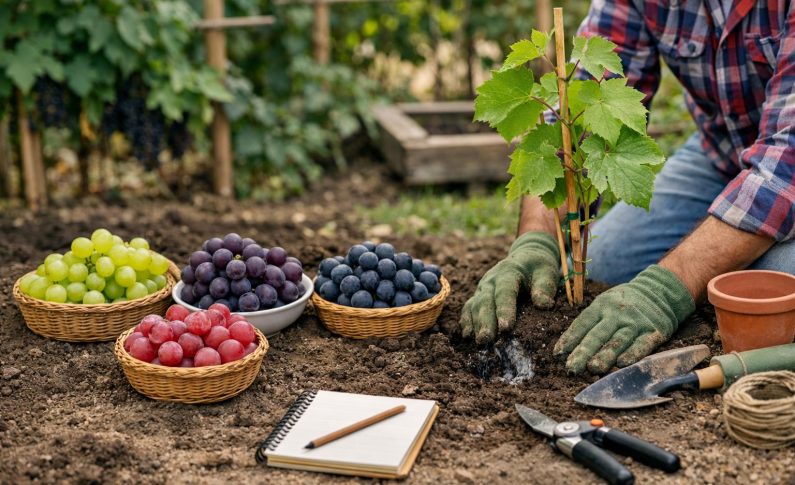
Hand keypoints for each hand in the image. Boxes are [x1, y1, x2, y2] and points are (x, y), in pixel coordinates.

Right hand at [460, 232, 559, 343]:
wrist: (525, 256)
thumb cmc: (537, 267)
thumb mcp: (546, 272)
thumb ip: (545, 287)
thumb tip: (544, 305)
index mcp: (508, 272)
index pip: (505, 291)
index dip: (504, 309)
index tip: (506, 327)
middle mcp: (491, 279)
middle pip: (485, 300)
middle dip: (485, 321)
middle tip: (486, 339)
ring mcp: (483, 287)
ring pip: (475, 305)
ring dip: (475, 324)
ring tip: (479, 342)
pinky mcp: (479, 294)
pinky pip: (469, 307)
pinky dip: (467, 320)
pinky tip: (467, 335)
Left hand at [553, 265, 694, 373]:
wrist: (659, 290)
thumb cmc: (623, 303)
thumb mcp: (603, 304)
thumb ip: (588, 324)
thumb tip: (565, 349)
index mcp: (601, 306)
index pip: (582, 323)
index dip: (570, 339)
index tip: (558, 354)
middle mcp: (617, 313)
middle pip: (598, 335)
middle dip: (584, 352)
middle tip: (572, 368)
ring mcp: (636, 322)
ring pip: (618, 341)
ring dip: (606, 355)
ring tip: (593, 368)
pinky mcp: (654, 332)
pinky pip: (643, 344)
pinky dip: (633, 354)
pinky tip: (622, 364)